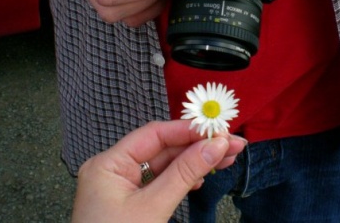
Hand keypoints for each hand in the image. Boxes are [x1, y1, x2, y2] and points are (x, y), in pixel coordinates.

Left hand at [72, 120, 246, 222]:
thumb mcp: (153, 208)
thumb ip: (185, 173)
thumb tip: (216, 146)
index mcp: (107, 164)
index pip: (154, 134)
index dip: (188, 130)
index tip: (219, 131)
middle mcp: (113, 169)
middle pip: (162, 148)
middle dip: (198, 146)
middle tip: (232, 145)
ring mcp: (122, 186)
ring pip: (165, 165)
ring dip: (195, 162)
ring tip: (226, 158)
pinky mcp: (132, 201)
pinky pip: (161, 181)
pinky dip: (183, 178)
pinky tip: (202, 178)